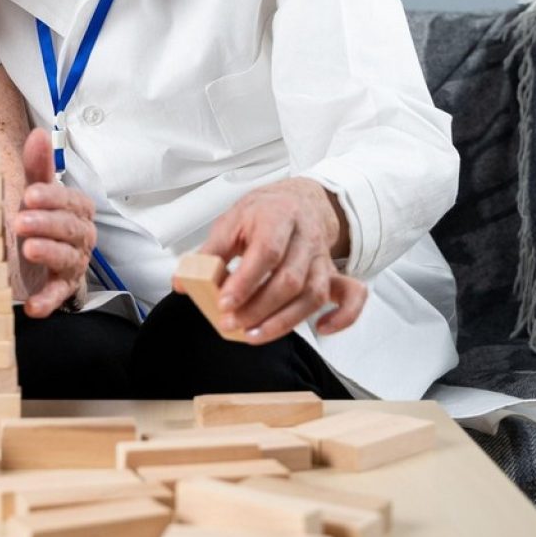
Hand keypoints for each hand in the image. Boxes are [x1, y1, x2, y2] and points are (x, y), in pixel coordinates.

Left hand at [12, 128, 96, 317]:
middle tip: (21, 220)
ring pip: (68, 258)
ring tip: (28, 249)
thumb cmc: (38, 219)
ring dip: (49, 253)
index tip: (29, 194)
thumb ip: (37, 166)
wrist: (35, 259)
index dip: (53, 197)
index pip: (72, 201)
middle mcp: (80, 237)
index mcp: (76, 210)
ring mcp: (73, 264)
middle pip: (72, 229)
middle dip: (48, 224)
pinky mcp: (62, 289)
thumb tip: (39, 134)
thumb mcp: (34, 192)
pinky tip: (32, 305)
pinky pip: (59, 296)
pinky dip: (47, 301)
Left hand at [197, 177, 367, 341]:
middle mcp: (305, 238)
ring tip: (254, 336)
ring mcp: (323, 257)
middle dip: (258, 308)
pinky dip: (343, 316)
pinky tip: (321, 329)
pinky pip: (352, 296)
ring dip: (285, 321)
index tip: (224, 303)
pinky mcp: (335, 273)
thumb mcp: (231, 221)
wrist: (300, 200)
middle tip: (230, 323)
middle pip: (290, 279)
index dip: (246, 281)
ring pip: (313, 293)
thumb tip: (183, 282)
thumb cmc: (264, 212)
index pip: (266, 252)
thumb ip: (209, 252)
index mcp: (278, 217)